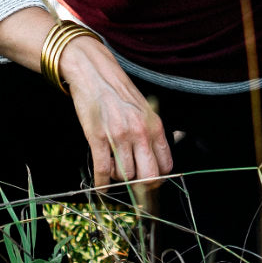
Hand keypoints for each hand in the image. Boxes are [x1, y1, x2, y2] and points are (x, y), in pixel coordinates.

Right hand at [59, 37, 173, 190]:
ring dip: (119, 178)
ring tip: (115, 170)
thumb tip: (159, 159)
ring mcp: (119, 137)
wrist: (95, 74)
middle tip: (135, 187)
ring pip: (125, 176)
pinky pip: (102, 171)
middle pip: (149, 178)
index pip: (165, 166)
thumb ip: (152, 134)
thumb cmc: (120, 92)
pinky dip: (102, 184)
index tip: (151, 181)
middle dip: (142, 188)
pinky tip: (102, 187)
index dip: (159, 178)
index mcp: (154, 126)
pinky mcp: (98, 138)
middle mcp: (140, 133)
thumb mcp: (145, 110)